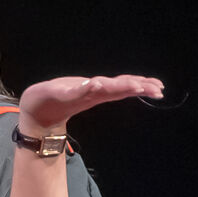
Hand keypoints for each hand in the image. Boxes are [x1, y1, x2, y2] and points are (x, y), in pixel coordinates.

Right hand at [16, 74, 163, 134]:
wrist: (37, 112)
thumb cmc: (46, 101)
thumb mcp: (60, 94)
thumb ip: (77, 90)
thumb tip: (96, 85)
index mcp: (91, 92)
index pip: (116, 88)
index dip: (131, 86)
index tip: (146, 88)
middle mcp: (96, 93)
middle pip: (122, 89)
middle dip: (141, 87)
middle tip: (159, 89)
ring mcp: (93, 93)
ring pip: (119, 89)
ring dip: (137, 87)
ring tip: (154, 87)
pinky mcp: (89, 91)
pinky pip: (110, 87)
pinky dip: (124, 85)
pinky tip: (137, 86)